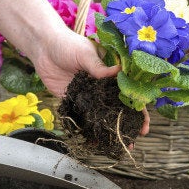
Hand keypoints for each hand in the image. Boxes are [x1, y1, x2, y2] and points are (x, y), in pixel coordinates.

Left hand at [0, 0, 149, 134]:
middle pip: (118, 106)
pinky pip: (82, 117)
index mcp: (110, 72)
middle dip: (128, 123)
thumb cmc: (68, 44)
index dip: (138, 106)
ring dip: (110, 129)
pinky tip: (95, 142)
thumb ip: (99, 67)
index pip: (128, 90)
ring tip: (118, 145)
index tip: (145, 121)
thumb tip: (119, 71)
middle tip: (135, 138)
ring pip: (102, 115)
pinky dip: (88, 129)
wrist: (43, 48)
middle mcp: (102, 86)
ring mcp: (88, 95)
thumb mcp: (85, 53)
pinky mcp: (73, 101)